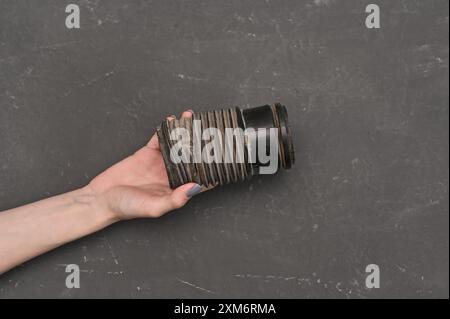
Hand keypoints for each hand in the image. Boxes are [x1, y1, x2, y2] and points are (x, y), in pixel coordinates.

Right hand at [88, 110, 203, 220]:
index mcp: (177, 189)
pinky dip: (166, 129)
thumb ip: (175, 199)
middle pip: (192, 156)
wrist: (100, 199)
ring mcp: (160, 162)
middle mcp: (171, 174)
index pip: (201, 177)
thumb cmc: (126, 208)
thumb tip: (195, 188)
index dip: (213, 168)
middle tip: (211, 129)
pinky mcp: (146, 153)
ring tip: (193, 118)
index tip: (225, 156)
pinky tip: (173, 120)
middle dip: (201, 143)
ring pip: (178, 144)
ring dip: (185, 132)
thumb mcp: (153, 207)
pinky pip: (159, 138)